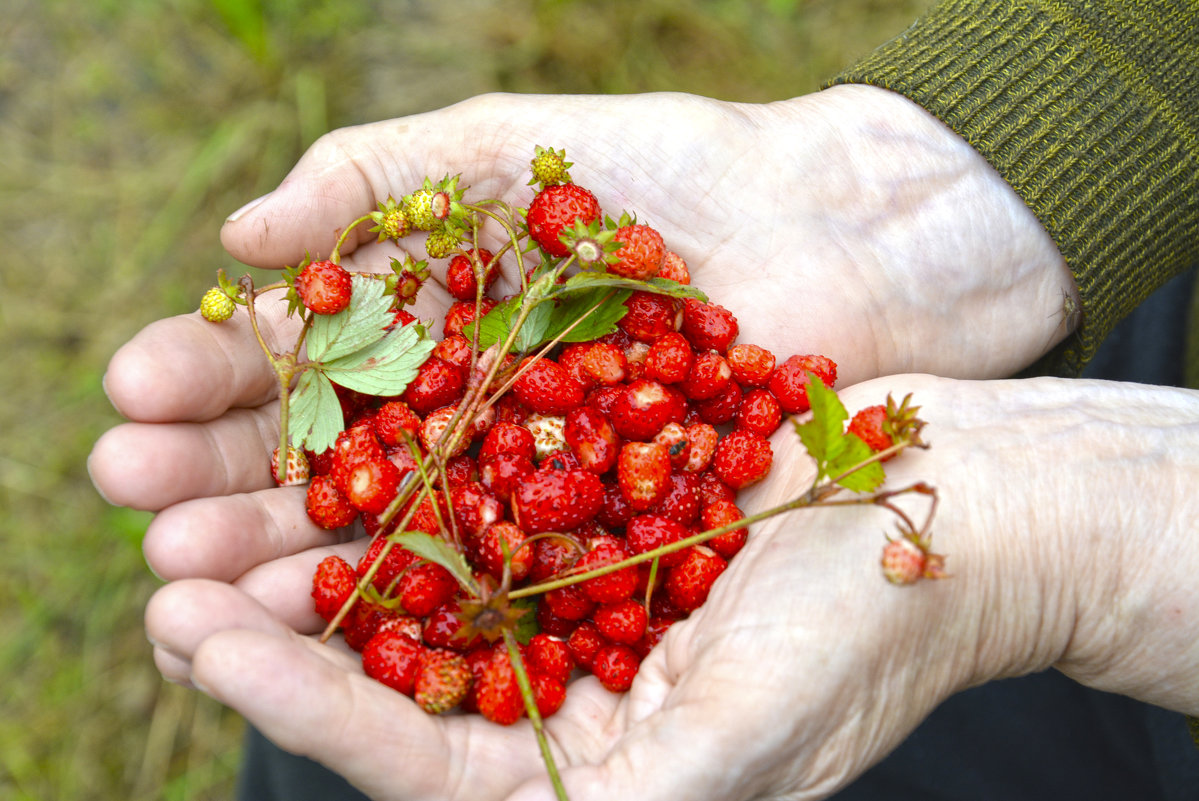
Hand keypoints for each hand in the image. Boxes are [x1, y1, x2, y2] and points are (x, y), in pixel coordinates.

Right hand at [88, 86, 1076, 556]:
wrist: (835, 234)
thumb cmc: (679, 175)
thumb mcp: (511, 149)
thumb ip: (375, 178)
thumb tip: (234, 238)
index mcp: (423, 328)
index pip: (289, 366)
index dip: (206, 380)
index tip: (130, 394)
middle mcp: (457, 427)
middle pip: (316, 468)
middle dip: (215, 485)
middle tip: (131, 504)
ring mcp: (519, 497)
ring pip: (383, 548)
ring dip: (281, 571)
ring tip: (187, 589)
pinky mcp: (592, 555)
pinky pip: (489, 597)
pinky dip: (410, 618)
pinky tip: (327, 633)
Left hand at [138, 374, 1198, 799]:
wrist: (965, 508)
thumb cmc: (870, 635)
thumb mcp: (738, 748)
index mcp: (586, 763)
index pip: (414, 755)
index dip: (301, 703)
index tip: (195, 639)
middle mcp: (564, 677)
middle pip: (392, 664)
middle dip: (273, 624)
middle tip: (163, 574)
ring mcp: (575, 581)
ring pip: (418, 567)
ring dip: (313, 533)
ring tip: (202, 496)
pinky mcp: (594, 493)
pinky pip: (479, 480)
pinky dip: (403, 456)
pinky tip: (329, 417)